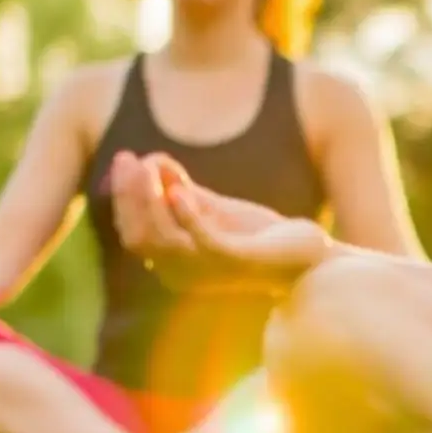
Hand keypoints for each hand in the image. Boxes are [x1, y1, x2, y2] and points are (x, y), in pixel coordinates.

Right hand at [109, 152, 326, 291]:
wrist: (307, 257)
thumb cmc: (260, 237)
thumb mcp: (215, 210)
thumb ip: (183, 190)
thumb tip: (152, 160)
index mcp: (174, 264)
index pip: (133, 234)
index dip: (124, 199)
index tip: (125, 161)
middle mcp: (184, 274)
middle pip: (138, 238)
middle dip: (127, 196)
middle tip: (125, 158)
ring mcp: (209, 272)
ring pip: (161, 241)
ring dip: (148, 202)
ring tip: (145, 167)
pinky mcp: (238, 264)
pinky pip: (204, 244)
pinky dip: (187, 216)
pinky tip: (179, 189)